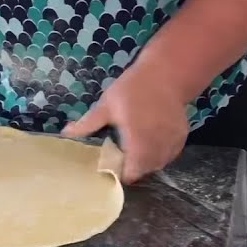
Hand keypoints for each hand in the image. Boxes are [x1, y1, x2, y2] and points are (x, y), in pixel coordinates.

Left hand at [60, 66, 189, 183]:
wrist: (166, 74)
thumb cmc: (133, 88)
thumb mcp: (106, 105)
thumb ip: (88, 123)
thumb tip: (65, 133)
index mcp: (137, 141)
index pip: (132, 172)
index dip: (122, 173)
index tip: (112, 167)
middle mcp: (157, 146)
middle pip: (146, 170)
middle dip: (134, 168)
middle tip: (121, 158)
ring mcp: (172, 142)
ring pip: (159, 163)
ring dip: (147, 162)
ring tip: (135, 151)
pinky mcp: (181, 137)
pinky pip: (170, 154)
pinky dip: (161, 154)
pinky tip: (151, 143)